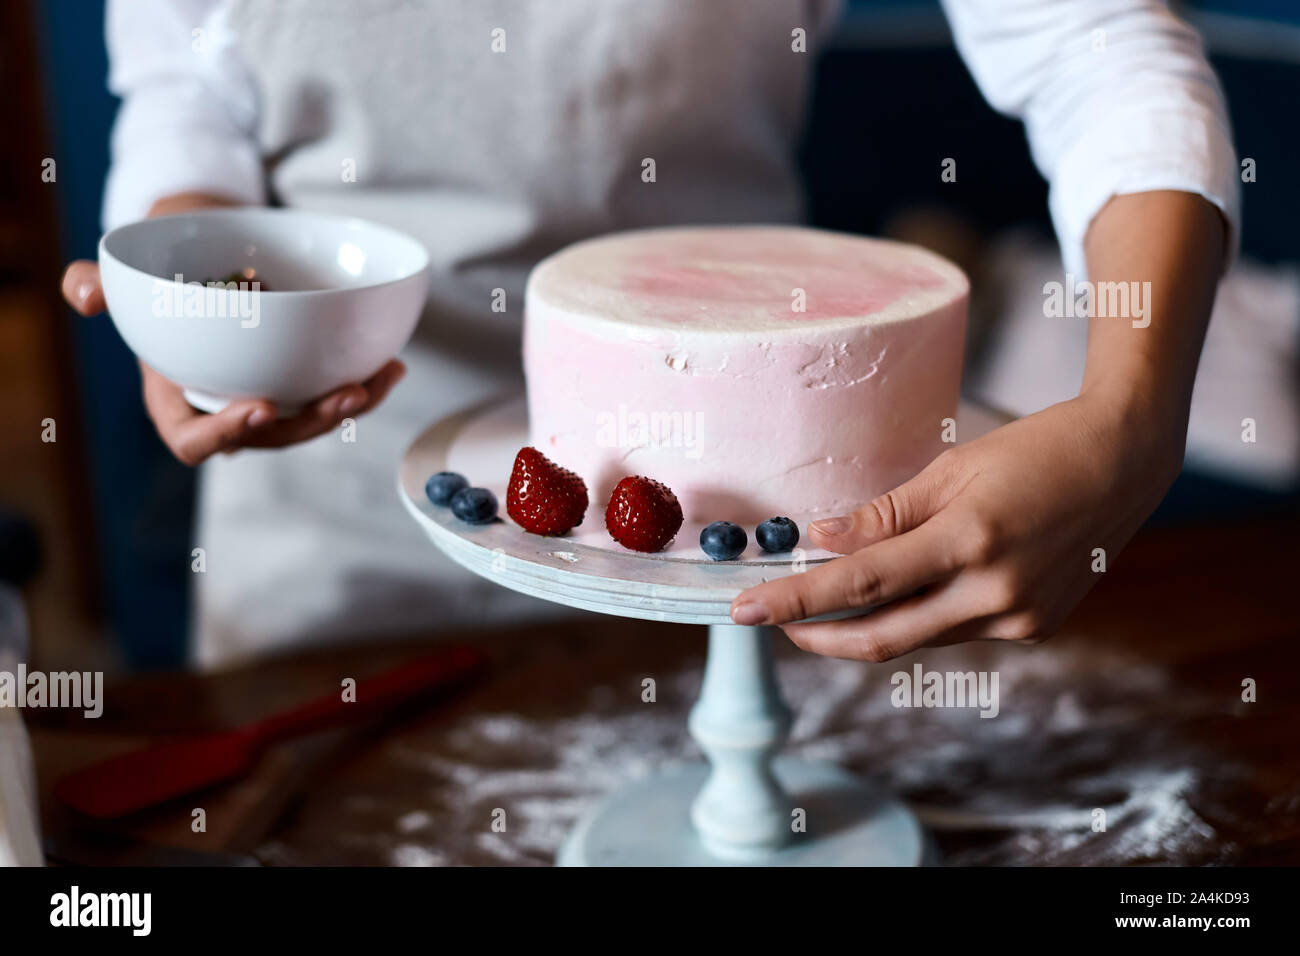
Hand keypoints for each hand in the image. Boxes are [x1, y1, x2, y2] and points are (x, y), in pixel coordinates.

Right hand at [60, 192, 406, 465]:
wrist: (199, 268)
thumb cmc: (159, 280)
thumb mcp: (127, 280)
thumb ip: (97, 286)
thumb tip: (82, 291)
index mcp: (177, 402)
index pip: (194, 440)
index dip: (226, 433)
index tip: (258, 408)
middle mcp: (227, 410)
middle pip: (271, 437)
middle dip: (310, 423)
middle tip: (343, 397)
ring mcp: (269, 402)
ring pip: (311, 422)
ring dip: (350, 408)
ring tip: (378, 380)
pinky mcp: (302, 386)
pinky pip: (333, 397)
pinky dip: (365, 385)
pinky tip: (391, 365)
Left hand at [729, 389, 1182, 660]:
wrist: (1122, 464)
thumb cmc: (1032, 452)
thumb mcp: (951, 470)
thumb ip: (884, 516)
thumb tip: (820, 541)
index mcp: (970, 540)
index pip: (861, 584)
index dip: (796, 599)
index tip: (745, 607)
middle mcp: (995, 593)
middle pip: (881, 636)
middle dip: (816, 634)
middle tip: (772, 617)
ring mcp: (1019, 620)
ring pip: (916, 638)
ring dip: (864, 626)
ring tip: (826, 601)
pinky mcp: (1033, 631)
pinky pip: (952, 632)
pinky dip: (916, 616)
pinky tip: (906, 590)